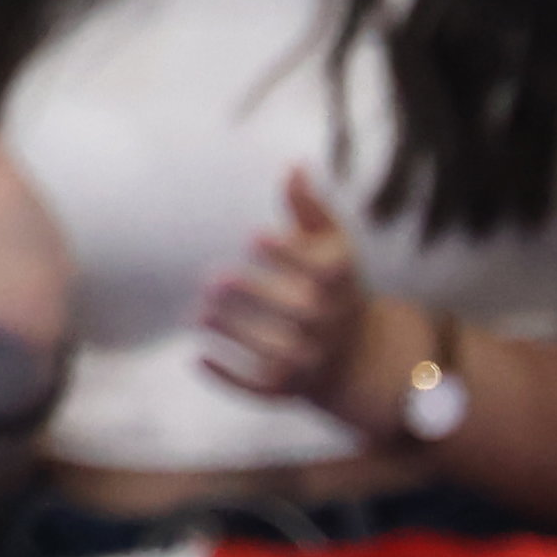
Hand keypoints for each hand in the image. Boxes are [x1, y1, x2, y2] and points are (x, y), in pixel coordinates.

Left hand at [200, 165, 377, 413]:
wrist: (360, 358)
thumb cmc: (335, 285)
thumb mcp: (332, 245)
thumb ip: (310, 207)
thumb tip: (294, 164)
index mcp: (340, 285)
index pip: (325, 272)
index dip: (292, 254)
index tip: (253, 235)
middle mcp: (330, 325)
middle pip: (301, 315)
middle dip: (258, 298)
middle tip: (214, 277)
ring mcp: (312, 361)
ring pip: (280, 356)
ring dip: (238, 337)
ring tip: (198, 313)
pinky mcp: (290, 389)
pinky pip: (264, 392)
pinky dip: (232, 380)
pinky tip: (196, 357)